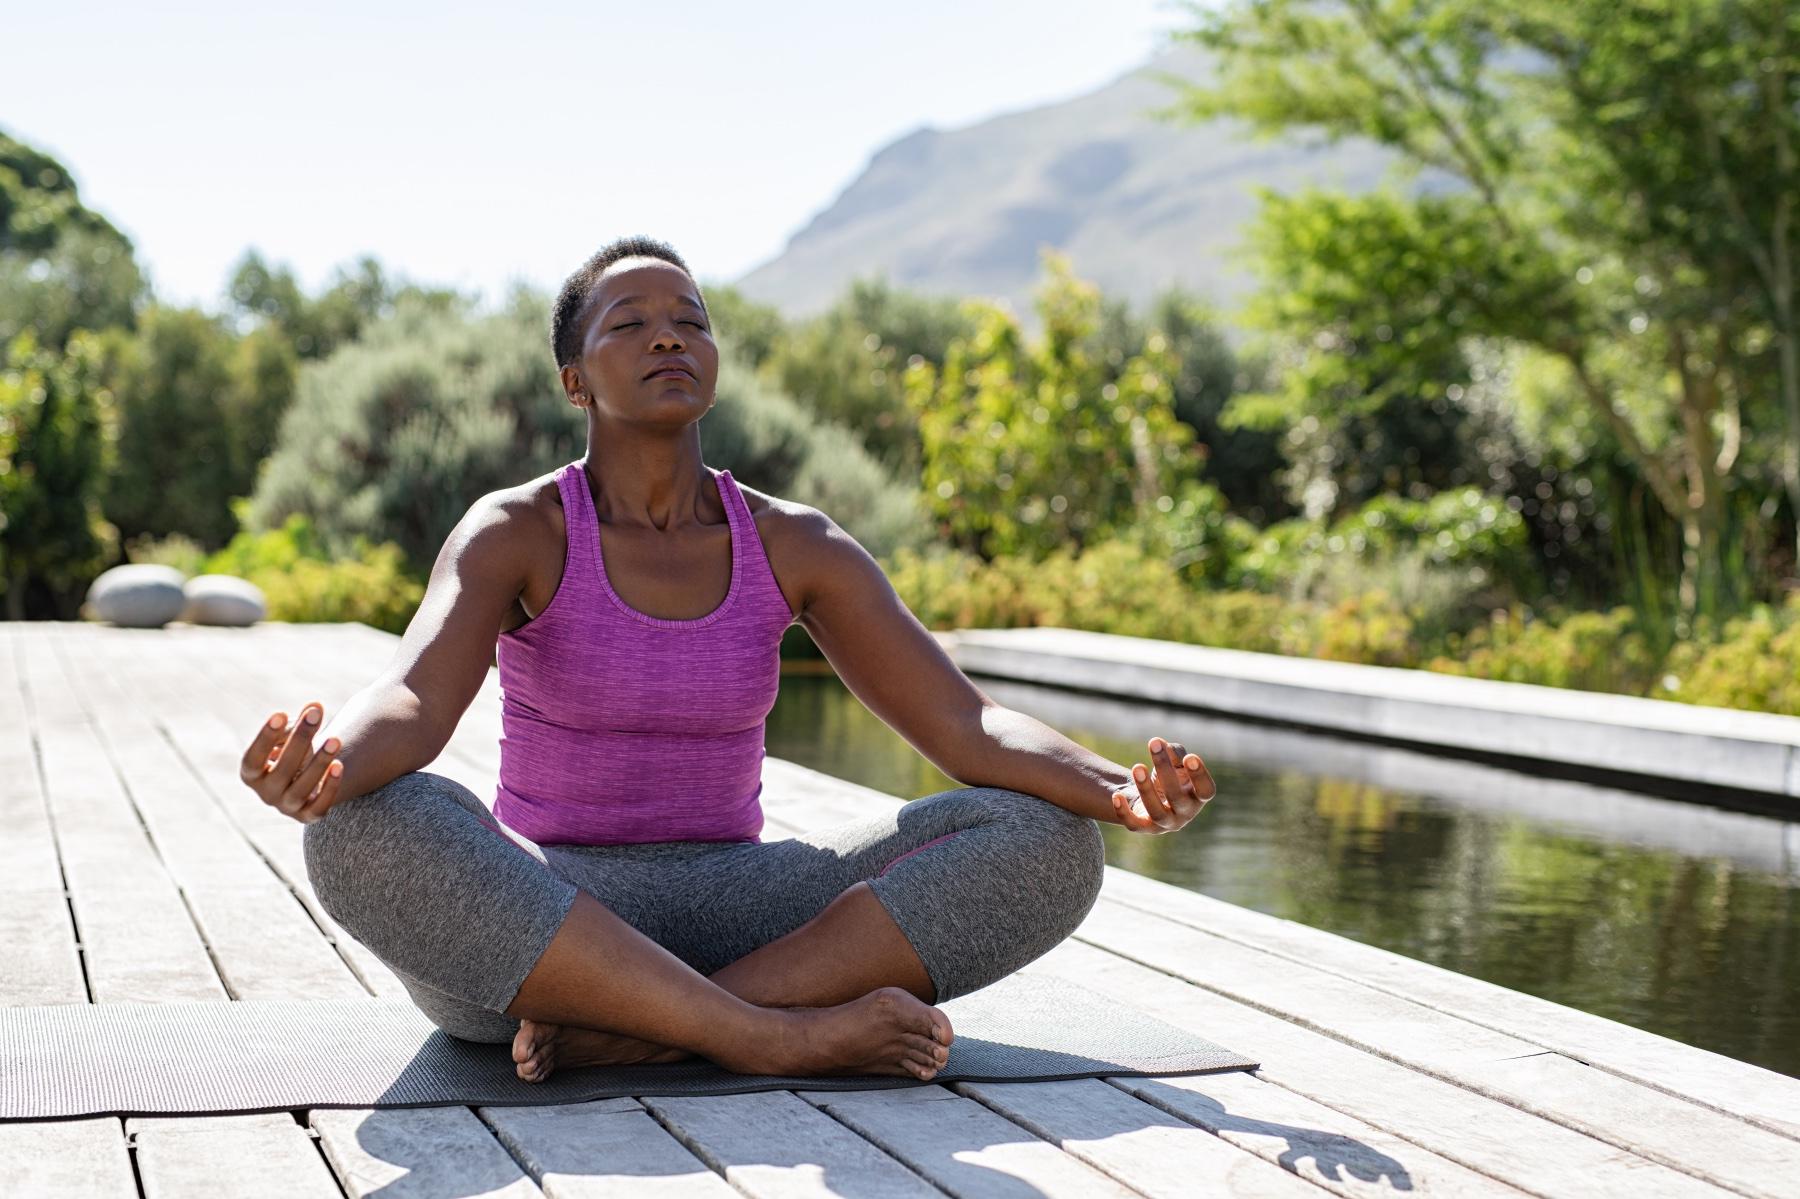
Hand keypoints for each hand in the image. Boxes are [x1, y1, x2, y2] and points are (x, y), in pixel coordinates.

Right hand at [238, 702, 344, 823]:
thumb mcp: (289, 735)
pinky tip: (339, 765)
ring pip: (302, 788)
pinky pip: (319, 806)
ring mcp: (287, 807)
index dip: (265, 737)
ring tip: (335, 739)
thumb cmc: (294, 750)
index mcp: (251, 774)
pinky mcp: (308, 816)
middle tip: (315, 714)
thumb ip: (298, 721)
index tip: (280, 713)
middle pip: (282, 770)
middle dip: (299, 740)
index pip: (253, 759)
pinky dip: (329, 786)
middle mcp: (266, 794)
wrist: (309, 778)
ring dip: (319, 763)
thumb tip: (316, 707)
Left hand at [1110, 737, 1214, 834]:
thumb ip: (1173, 753)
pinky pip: (1135, 825)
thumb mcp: (1175, 763)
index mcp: (1198, 796)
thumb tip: (1160, 744)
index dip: (1200, 776)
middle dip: (1166, 772)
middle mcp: (1186, 813)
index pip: (1206, 790)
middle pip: (1177, 797)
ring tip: (1137, 767)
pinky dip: (1124, 812)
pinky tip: (1116, 795)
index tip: (1190, 757)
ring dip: (1146, 789)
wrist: (1153, 797)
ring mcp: (1166, 823)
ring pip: (1157, 812)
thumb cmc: (1170, 777)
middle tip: (1154, 746)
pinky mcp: (1146, 828)